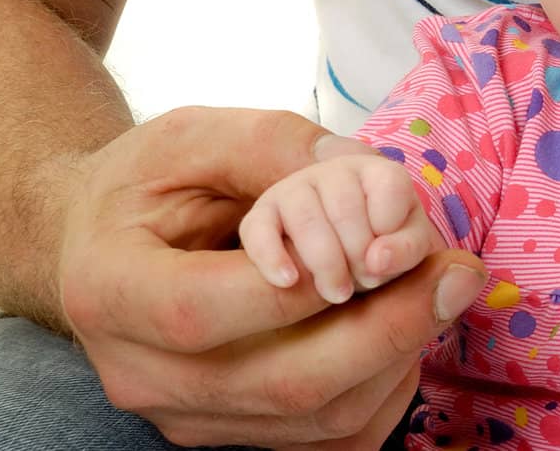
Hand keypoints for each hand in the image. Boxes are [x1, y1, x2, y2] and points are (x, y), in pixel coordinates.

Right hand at [58, 106, 486, 448]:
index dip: (303, 289)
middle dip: (387, 330)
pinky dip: (385, 388)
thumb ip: (269, 144)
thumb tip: (356, 162)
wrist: (102, 244)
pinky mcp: (231, 434)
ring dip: (398, 356)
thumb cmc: (147, 183)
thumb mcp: (191, 137)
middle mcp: (141, 374)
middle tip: (457, 274)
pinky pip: (328, 438)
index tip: (391, 247)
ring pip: (316, 419)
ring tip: (440, 289)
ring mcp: (187, 416)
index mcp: (111, 291)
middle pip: (282, 384)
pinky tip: (408, 328)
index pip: (206, 313)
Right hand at [241, 147, 444, 303]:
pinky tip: (289, 282)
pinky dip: (272, 258)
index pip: (389, 187)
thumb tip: (377, 259)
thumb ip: (406, 249)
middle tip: (363, 283)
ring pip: (305, 219)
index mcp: (377, 170)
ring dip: (325, 263)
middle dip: (357, 254)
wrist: (342, 251)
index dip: (390, 232)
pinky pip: (258, 231)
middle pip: (345, 209)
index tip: (385, 261)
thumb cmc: (383, 242)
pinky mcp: (261, 213)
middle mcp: (335, 170)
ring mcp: (295, 187)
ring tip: (338, 293)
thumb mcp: (409, 245)